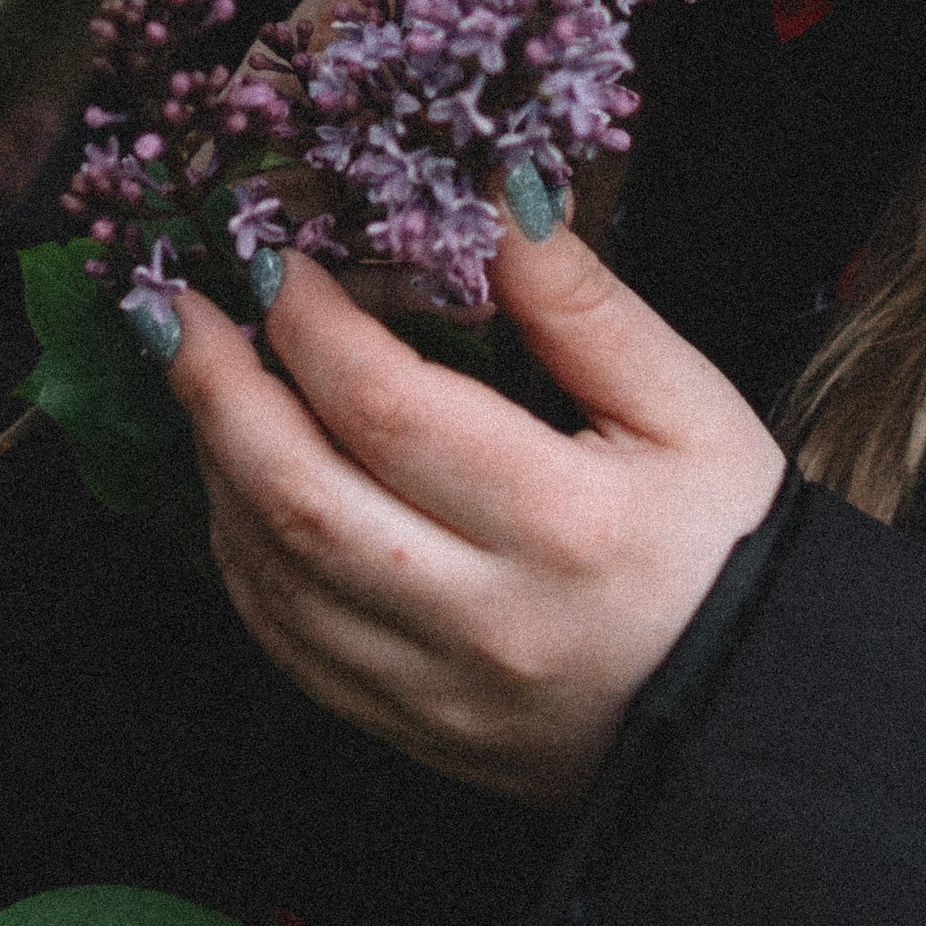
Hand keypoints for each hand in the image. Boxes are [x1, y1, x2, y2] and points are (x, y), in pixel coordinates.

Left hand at [165, 206, 788, 806]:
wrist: (751, 715)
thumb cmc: (727, 546)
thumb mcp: (689, 407)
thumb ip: (585, 306)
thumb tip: (497, 197)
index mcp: (563, 522)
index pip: (390, 410)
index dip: (314, 325)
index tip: (280, 260)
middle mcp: (482, 616)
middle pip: (301, 498)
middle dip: (218, 391)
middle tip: (174, 308)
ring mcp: (433, 688)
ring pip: (274, 576)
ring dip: (217, 468)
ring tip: (202, 378)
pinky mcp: (407, 728)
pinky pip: (285, 643)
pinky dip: (239, 555)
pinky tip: (238, 486)